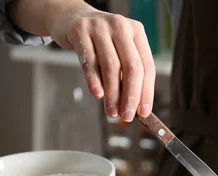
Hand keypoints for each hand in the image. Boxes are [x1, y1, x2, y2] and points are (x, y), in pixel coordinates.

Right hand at [9, 0, 154, 121]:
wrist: (70, 17)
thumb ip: (127, 73)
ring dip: (112, 94)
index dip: (146, 92)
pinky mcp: (80, 31)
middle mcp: (121, 27)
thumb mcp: (118, 50)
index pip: (147, 67)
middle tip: (127, 116)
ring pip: (111, 66)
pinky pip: (89, 61)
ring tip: (111, 111)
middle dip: (131, 96)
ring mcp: (100, 27)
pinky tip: (97, 94)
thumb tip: (135, 106)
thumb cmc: (99, 40)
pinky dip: (94, 80)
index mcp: (137, 32)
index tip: (143, 112)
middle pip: (132, 67)